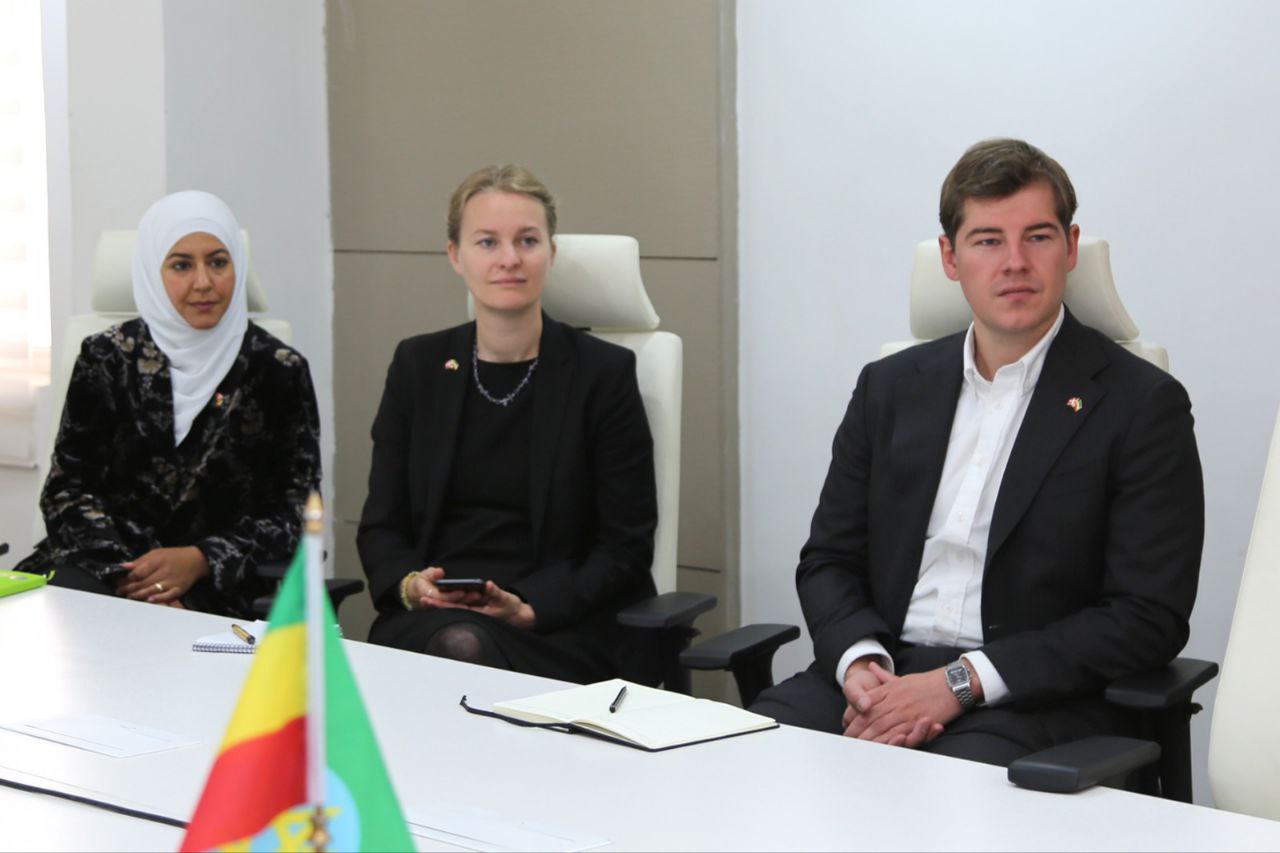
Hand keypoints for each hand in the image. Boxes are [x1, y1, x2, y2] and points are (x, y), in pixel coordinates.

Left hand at [115, 547, 209, 604]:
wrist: (196, 560)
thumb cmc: (174, 556)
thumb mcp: (157, 553)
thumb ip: (141, 561)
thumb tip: (123, 567)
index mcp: (159, 560)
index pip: (139, 571)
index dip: (127, 578)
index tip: (119, 581)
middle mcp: (165, 571)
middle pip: (143, 583)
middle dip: (129, 588)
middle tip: (120, 591)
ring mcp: (172, 581)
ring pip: (152, 590)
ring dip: (139, 595)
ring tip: (130, 596)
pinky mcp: (179, 589)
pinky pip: (167, 596)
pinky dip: (158, 599)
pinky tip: (149, 600)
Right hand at [407, 567, 486, 609]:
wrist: (418, 592)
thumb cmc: (422, 581)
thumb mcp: (425, 575)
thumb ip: (432, 574)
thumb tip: (440, 572)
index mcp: (429, 597)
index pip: (443, 598)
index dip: (453, 595)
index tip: (463, 591)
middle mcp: (437, 605)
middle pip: (453, 604)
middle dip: (466, 600)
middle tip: (478, 594)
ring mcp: (444, 607)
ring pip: (458, 606)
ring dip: (469, 601)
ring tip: (481, 595)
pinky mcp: (449, 607)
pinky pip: (459, 605)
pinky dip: (468, 602)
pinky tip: (479, 598)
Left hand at [412, 569, 535, 628]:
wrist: (517, 615)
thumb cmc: (511, 607)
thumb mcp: (505, 599)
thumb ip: (496, 592)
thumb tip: (488, 585)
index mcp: (478, 613)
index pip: (455, 608)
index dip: (441, 604)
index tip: (428, 600)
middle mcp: (474, 613)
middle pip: (451, 609)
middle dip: (436, 605)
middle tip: (422, 599)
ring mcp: (474, 611)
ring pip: (454, 608)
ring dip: (441, 604)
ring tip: (427, 598)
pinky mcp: (476, 608)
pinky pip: (460, 605)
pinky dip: (450, 602)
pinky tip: (441, 597)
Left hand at [843, 662, 950, 747]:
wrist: (952, 683)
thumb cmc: (928, 682)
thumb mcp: (903, 678)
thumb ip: (885, 676)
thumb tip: (871, 666)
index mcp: (889, 689)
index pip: (865, 704)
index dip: (854, 718)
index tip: (846, 728)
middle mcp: (894, 700)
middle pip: (869, 717)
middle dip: (856, 731)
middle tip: (846, 742)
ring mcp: (904, 710)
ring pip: (881, 727)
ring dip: (868, 739)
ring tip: (858, 748)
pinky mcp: (916, 720)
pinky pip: (899, 733)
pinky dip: (887, 741)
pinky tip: (879, 748)